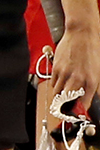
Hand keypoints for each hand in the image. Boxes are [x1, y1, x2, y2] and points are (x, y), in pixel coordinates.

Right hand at [51, 22, 99, 137]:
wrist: (82, 33)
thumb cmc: (92, 50)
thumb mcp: (98, 71)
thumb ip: (92, 86)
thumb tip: (86, 98)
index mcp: (91, 82)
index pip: (83, 104)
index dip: (78, 113)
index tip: (75, 116)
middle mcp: (77, 79)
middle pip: (66, 102)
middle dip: (63, 109)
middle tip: (63, 111)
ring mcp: (65, 74)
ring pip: (58, 93)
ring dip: (59, 97)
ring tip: (62, 96)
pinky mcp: (56, 68)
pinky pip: (53, 82)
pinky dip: (56, 85)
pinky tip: (61, 81)